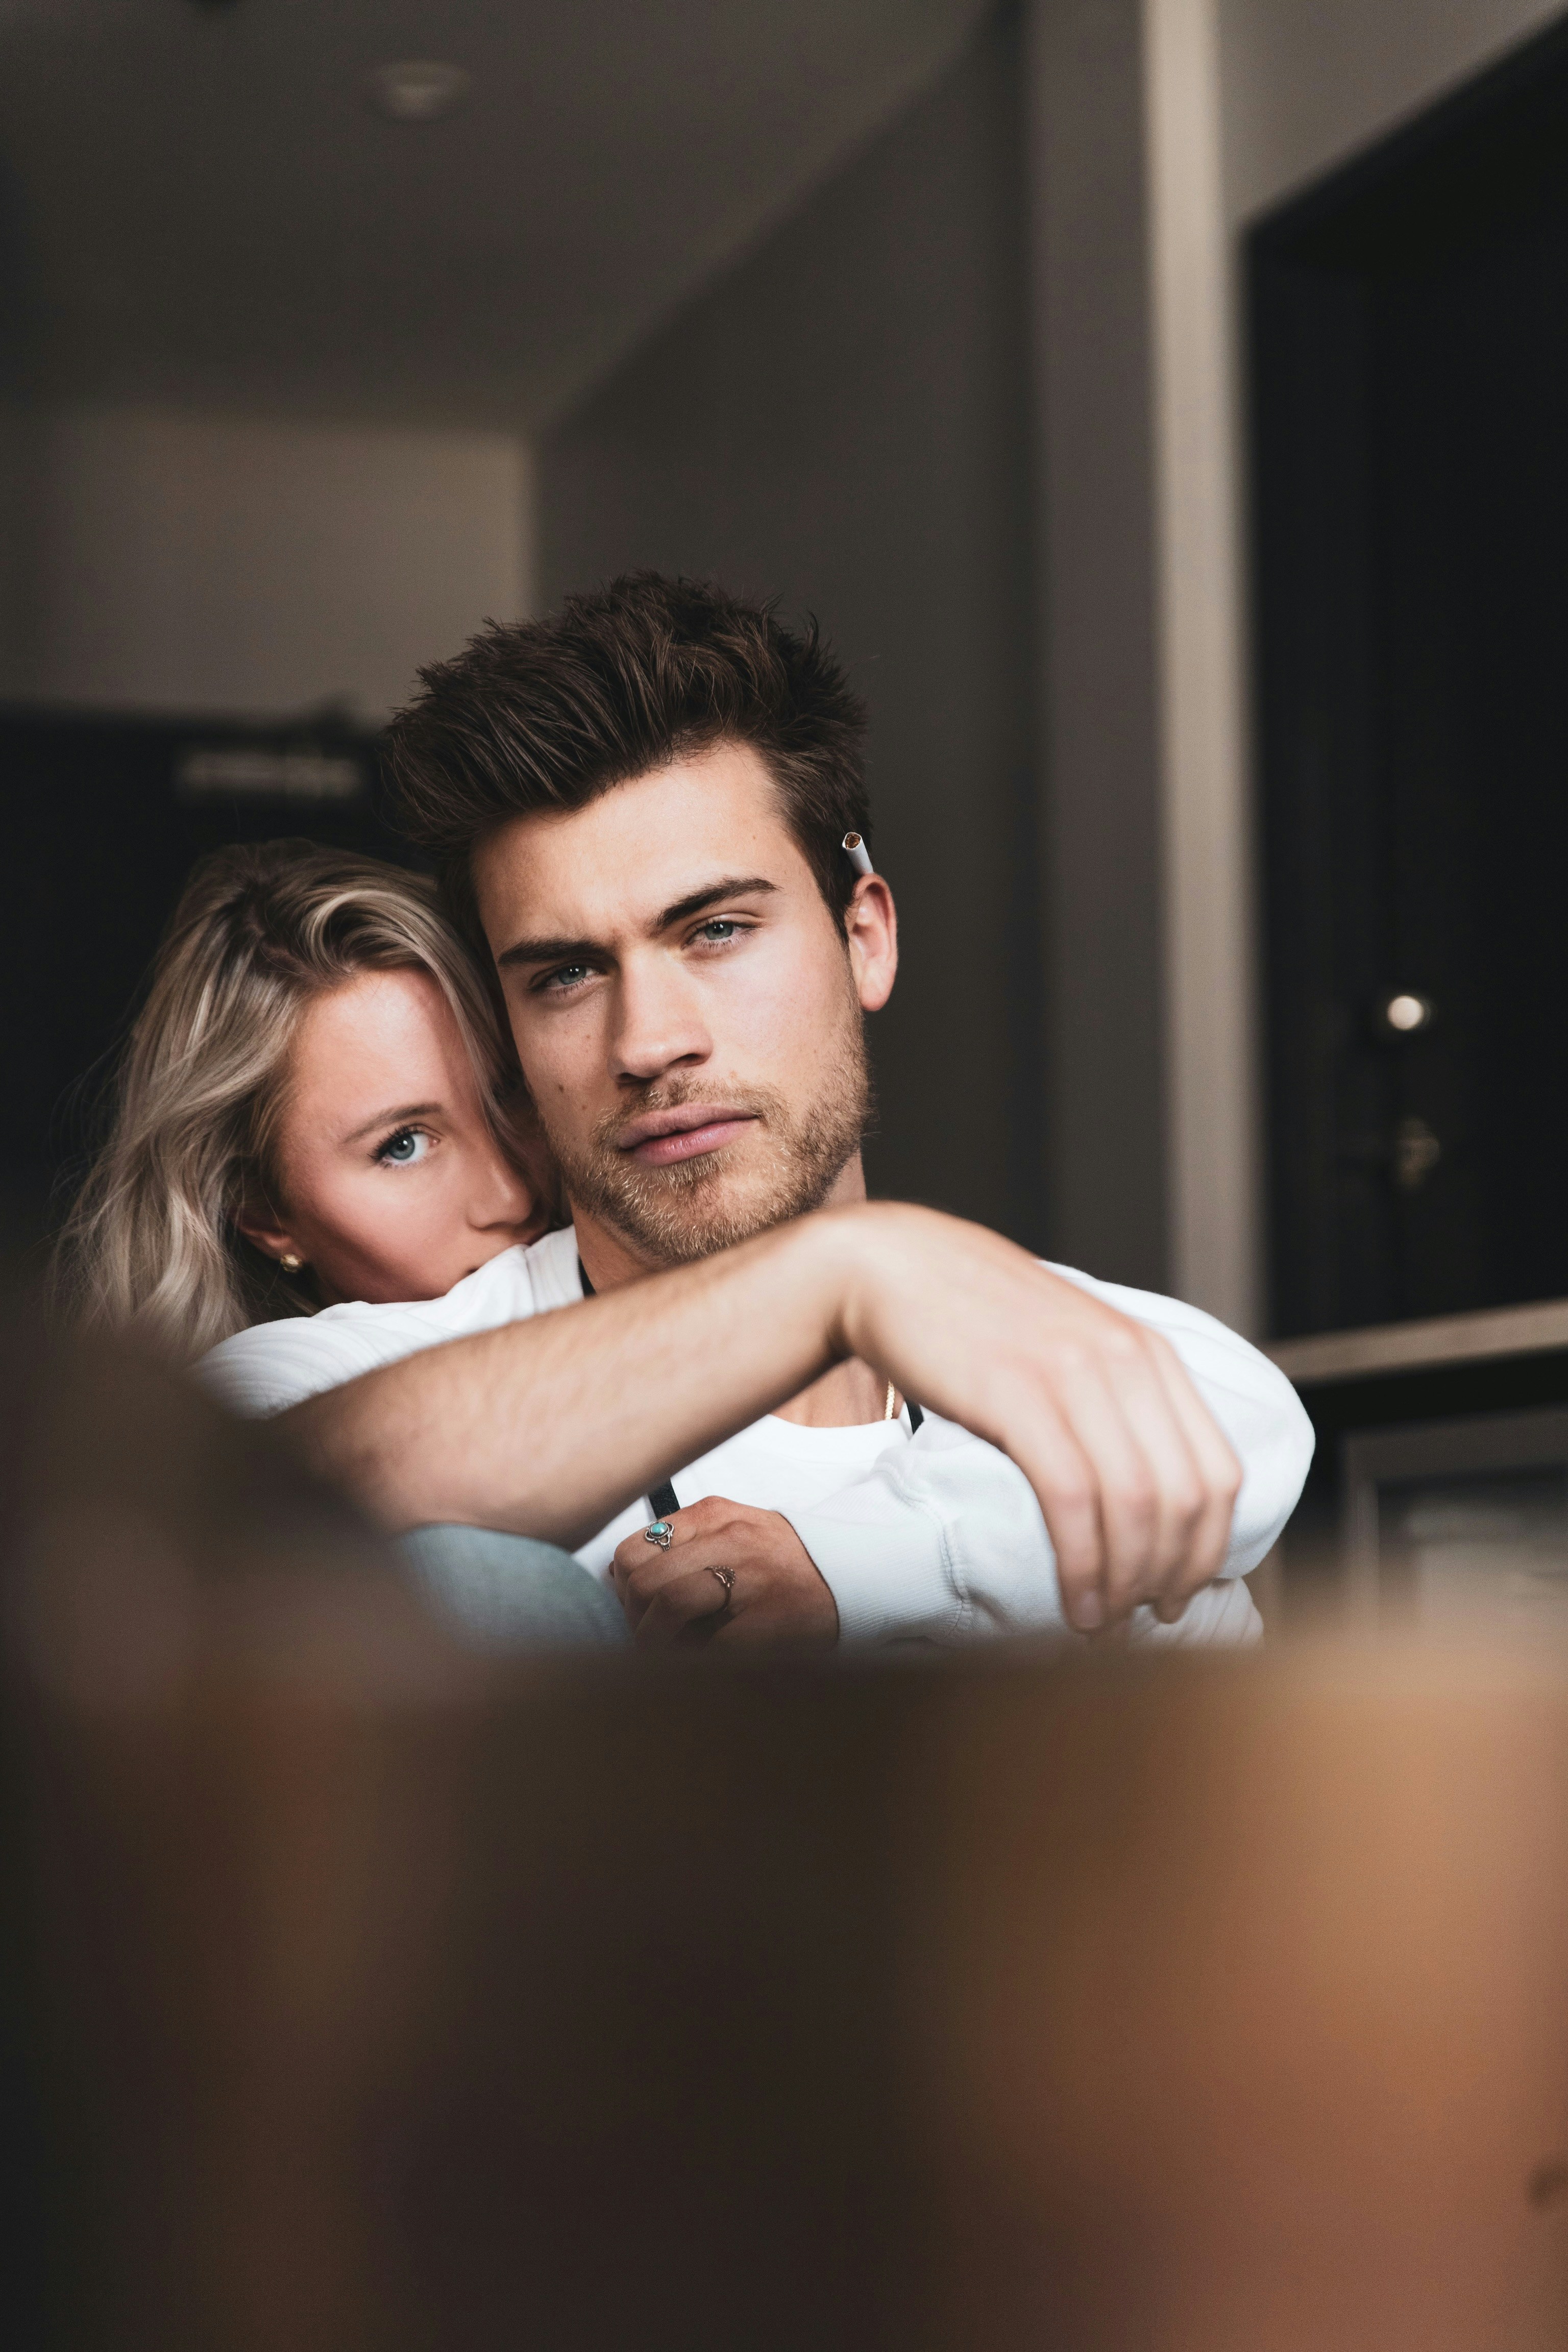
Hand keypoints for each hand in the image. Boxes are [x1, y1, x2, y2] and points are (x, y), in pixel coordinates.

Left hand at [610, 1496, 838, 1650]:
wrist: (852, 1580)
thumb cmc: (782, 1562)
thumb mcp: (732, 1533)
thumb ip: (681, 1544)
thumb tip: (617, 1577)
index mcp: (714, 1517)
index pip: (634, 1549)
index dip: (624, 1586)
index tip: (637, 1606)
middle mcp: (729, 1540)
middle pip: (642, 1579)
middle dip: (635, 1617)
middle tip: (651, 1636)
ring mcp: (750, 1580)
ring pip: (668, 1605)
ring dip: (656, 1640)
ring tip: (672, 1651)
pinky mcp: (766, 1622)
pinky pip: (705, 1646)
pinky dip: (692, 1661)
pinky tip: (703, 1661)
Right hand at [832, 1206, 1242, 1635]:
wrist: (888, 1267)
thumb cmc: (972, 1319)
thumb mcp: (1067, 1343)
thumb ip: (1112, 1395)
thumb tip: (1140, 1489)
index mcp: (1150, 1353)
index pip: (1219, 1471)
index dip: (1208, 1549)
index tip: (1180, 1593)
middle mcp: (1127, 1360)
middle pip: (1186, 1497)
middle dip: (1173, 1576)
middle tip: (1145, 1620)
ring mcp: (1073, 1373)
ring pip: (1134, 1503)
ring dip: (1126, 1582)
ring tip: (1103, 1624)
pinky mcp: (1017, 1393)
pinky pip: (1071, 1496)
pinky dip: (1081, 1563)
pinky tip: (1074, 1600)